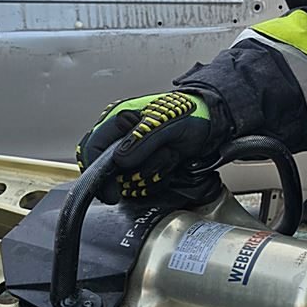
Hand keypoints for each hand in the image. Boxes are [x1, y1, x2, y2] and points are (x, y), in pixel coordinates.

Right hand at [75, 91, 216, 200]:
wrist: (213, 123)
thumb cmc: (191, 114)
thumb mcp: (167, 124)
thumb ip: (142, 140)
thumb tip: (119, 159)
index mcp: (119, 118)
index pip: (93, 148)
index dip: (96, 171)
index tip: (110, 191)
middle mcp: (122, 136)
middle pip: (107, 168)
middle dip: (132, 173)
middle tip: (152, 168)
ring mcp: (134, 151)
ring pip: (126, 178)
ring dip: (149, 174)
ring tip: (169, 156)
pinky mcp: (145, 163)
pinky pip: (141, 182)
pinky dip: (156, 179)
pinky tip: (169, 165)